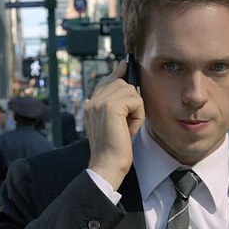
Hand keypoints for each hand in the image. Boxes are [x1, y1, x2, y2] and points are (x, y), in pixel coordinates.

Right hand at [85, 60, 144, 189]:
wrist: (107, 165)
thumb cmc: (113, 150)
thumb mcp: (114, 124)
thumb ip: (117, 105)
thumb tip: (126, 85)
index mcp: (91, 105)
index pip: (107, 81)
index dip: (118, 73)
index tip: (125, 63)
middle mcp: (92, 101)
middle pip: (122, 83)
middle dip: (132, 102)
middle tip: (126, 125)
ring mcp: (100, 102)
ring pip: (131, 91)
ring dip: (136, 111)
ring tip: (126, 128)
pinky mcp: (111, 106)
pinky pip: (136, 101)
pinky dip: (138, 116)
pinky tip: (129, 130)